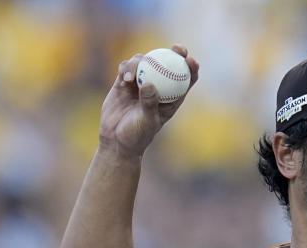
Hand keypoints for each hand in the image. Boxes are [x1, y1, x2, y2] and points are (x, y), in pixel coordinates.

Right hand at [99, 44, 199, 158]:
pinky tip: (124, 78)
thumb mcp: (147, 121)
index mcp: (171, 98)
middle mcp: (157, 87)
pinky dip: (126, 69)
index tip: (190, 60)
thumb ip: (149, 103)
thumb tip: (149, 84)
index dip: (191, 67)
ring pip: (145, 62)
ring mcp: (140, 83)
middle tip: (176, 48)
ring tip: (133, 77)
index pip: (185, 79)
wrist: (116, 141)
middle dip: (175, 52)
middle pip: (168, 64)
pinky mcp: (123, 83)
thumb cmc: (137, 136)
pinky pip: (126, 68)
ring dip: (142, 62)